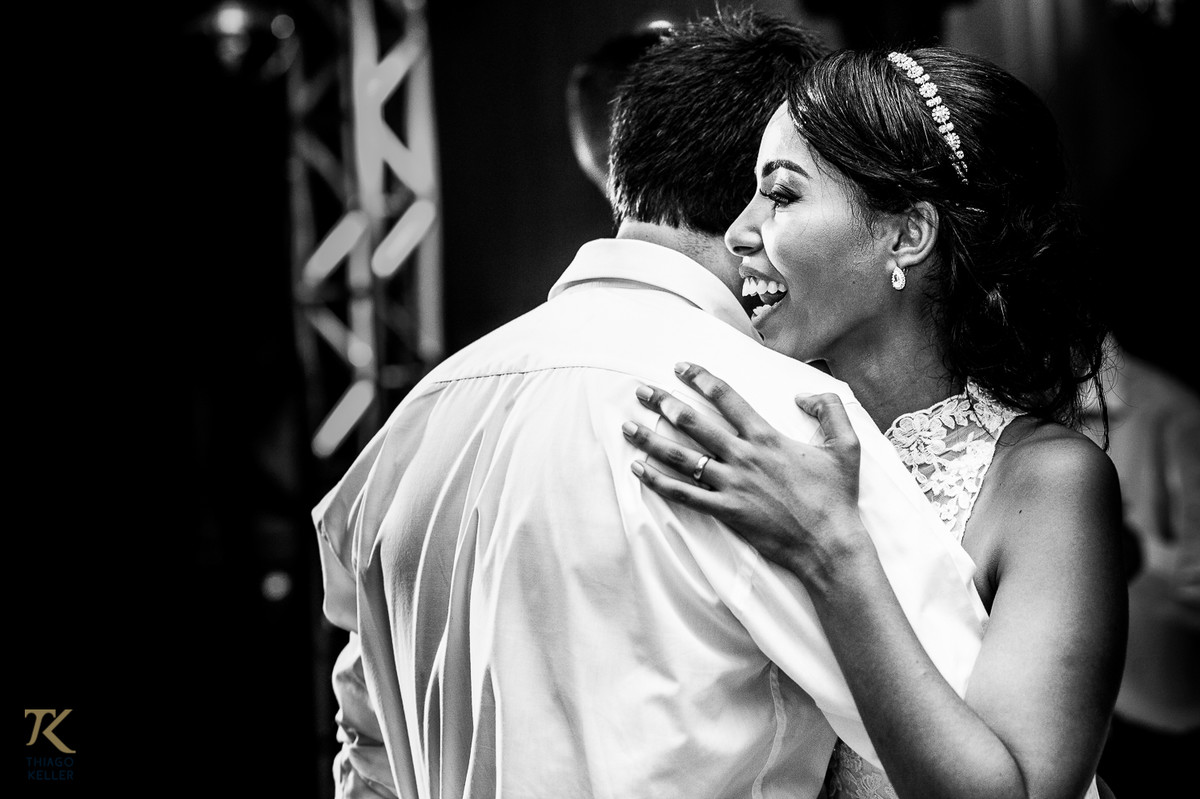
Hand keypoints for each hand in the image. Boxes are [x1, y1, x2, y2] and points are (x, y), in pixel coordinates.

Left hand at [623, 362, 866, 581]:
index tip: (681, 367)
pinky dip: (658, 482)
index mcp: (767, 437)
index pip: (727, 398)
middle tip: (641, 391)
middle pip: (694, 422)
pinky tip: (639, 470)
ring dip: (652, 439)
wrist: (829, 544)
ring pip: (682, 456)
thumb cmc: (837, 497)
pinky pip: (684, 494)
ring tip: (628, 426)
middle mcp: (744, 456)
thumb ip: (830, 409)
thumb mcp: (846, 446)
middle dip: (663, 402)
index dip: (701, 378)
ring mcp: (732, 484)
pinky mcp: (726, 511)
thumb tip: (803, 394)